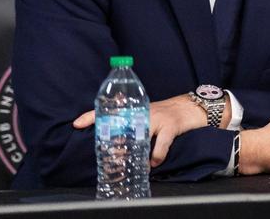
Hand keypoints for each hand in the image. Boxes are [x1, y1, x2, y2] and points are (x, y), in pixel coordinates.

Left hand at [73, 92, 230, 166]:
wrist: (193, 106)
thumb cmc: (168, 115)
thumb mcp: (149, 116)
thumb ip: (135, 126)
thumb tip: (118, 147)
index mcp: (136, 110)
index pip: (110, 111)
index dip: (92, 116)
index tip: (76, 124)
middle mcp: (144, 112)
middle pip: (122, 125)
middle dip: (113, 141)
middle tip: (108, 154)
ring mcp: (157, 118)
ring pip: (140, 137)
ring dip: (135, 152)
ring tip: (131, 163)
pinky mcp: (170, 126)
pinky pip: (160, 145)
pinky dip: (156, 156)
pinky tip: (154, 163)